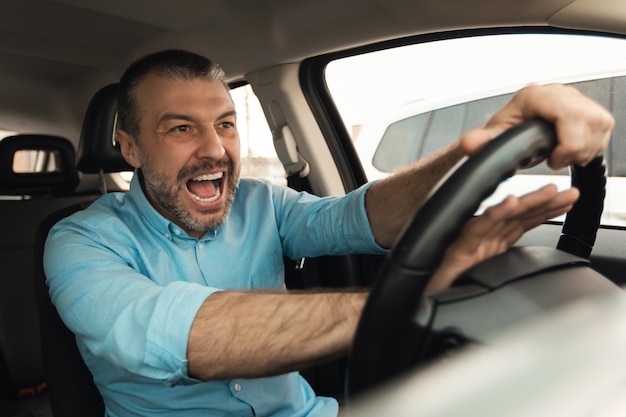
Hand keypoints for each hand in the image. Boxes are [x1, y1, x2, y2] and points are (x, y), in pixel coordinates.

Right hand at [425, 184, 578, 292]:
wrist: (422, 300)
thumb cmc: (447, 289)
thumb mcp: (484, 278)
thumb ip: (501, 266)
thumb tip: (527, 265)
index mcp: (489, 245)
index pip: (521, 224)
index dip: (544, 211)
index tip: (567, 202)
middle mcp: (481, 239)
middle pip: (516, 217)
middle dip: (544, 202)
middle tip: (569, 192)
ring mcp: (469, 242)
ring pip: (502, 218)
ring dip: (527, 203)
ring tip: (549, 192)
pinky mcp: (456, 248)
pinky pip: (477, 229)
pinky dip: (494, 215)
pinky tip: (509, 203)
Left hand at [460, 84, 613, 168]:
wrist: (516, 124)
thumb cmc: (508, 127)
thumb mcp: (495, 136)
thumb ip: (483, 141)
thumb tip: (471, 143)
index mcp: (538, 96)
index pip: (570, 117)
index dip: (566, 145)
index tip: (552, 159)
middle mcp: (562, 93)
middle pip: (590, 125)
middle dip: (574, 151)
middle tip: (555, 158)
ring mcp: (581, 100)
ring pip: (600, 129)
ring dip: (582, 150)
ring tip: (561, 153)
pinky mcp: (594, 109)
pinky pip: (605, 131)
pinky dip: (591, 146)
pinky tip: (571, 148)